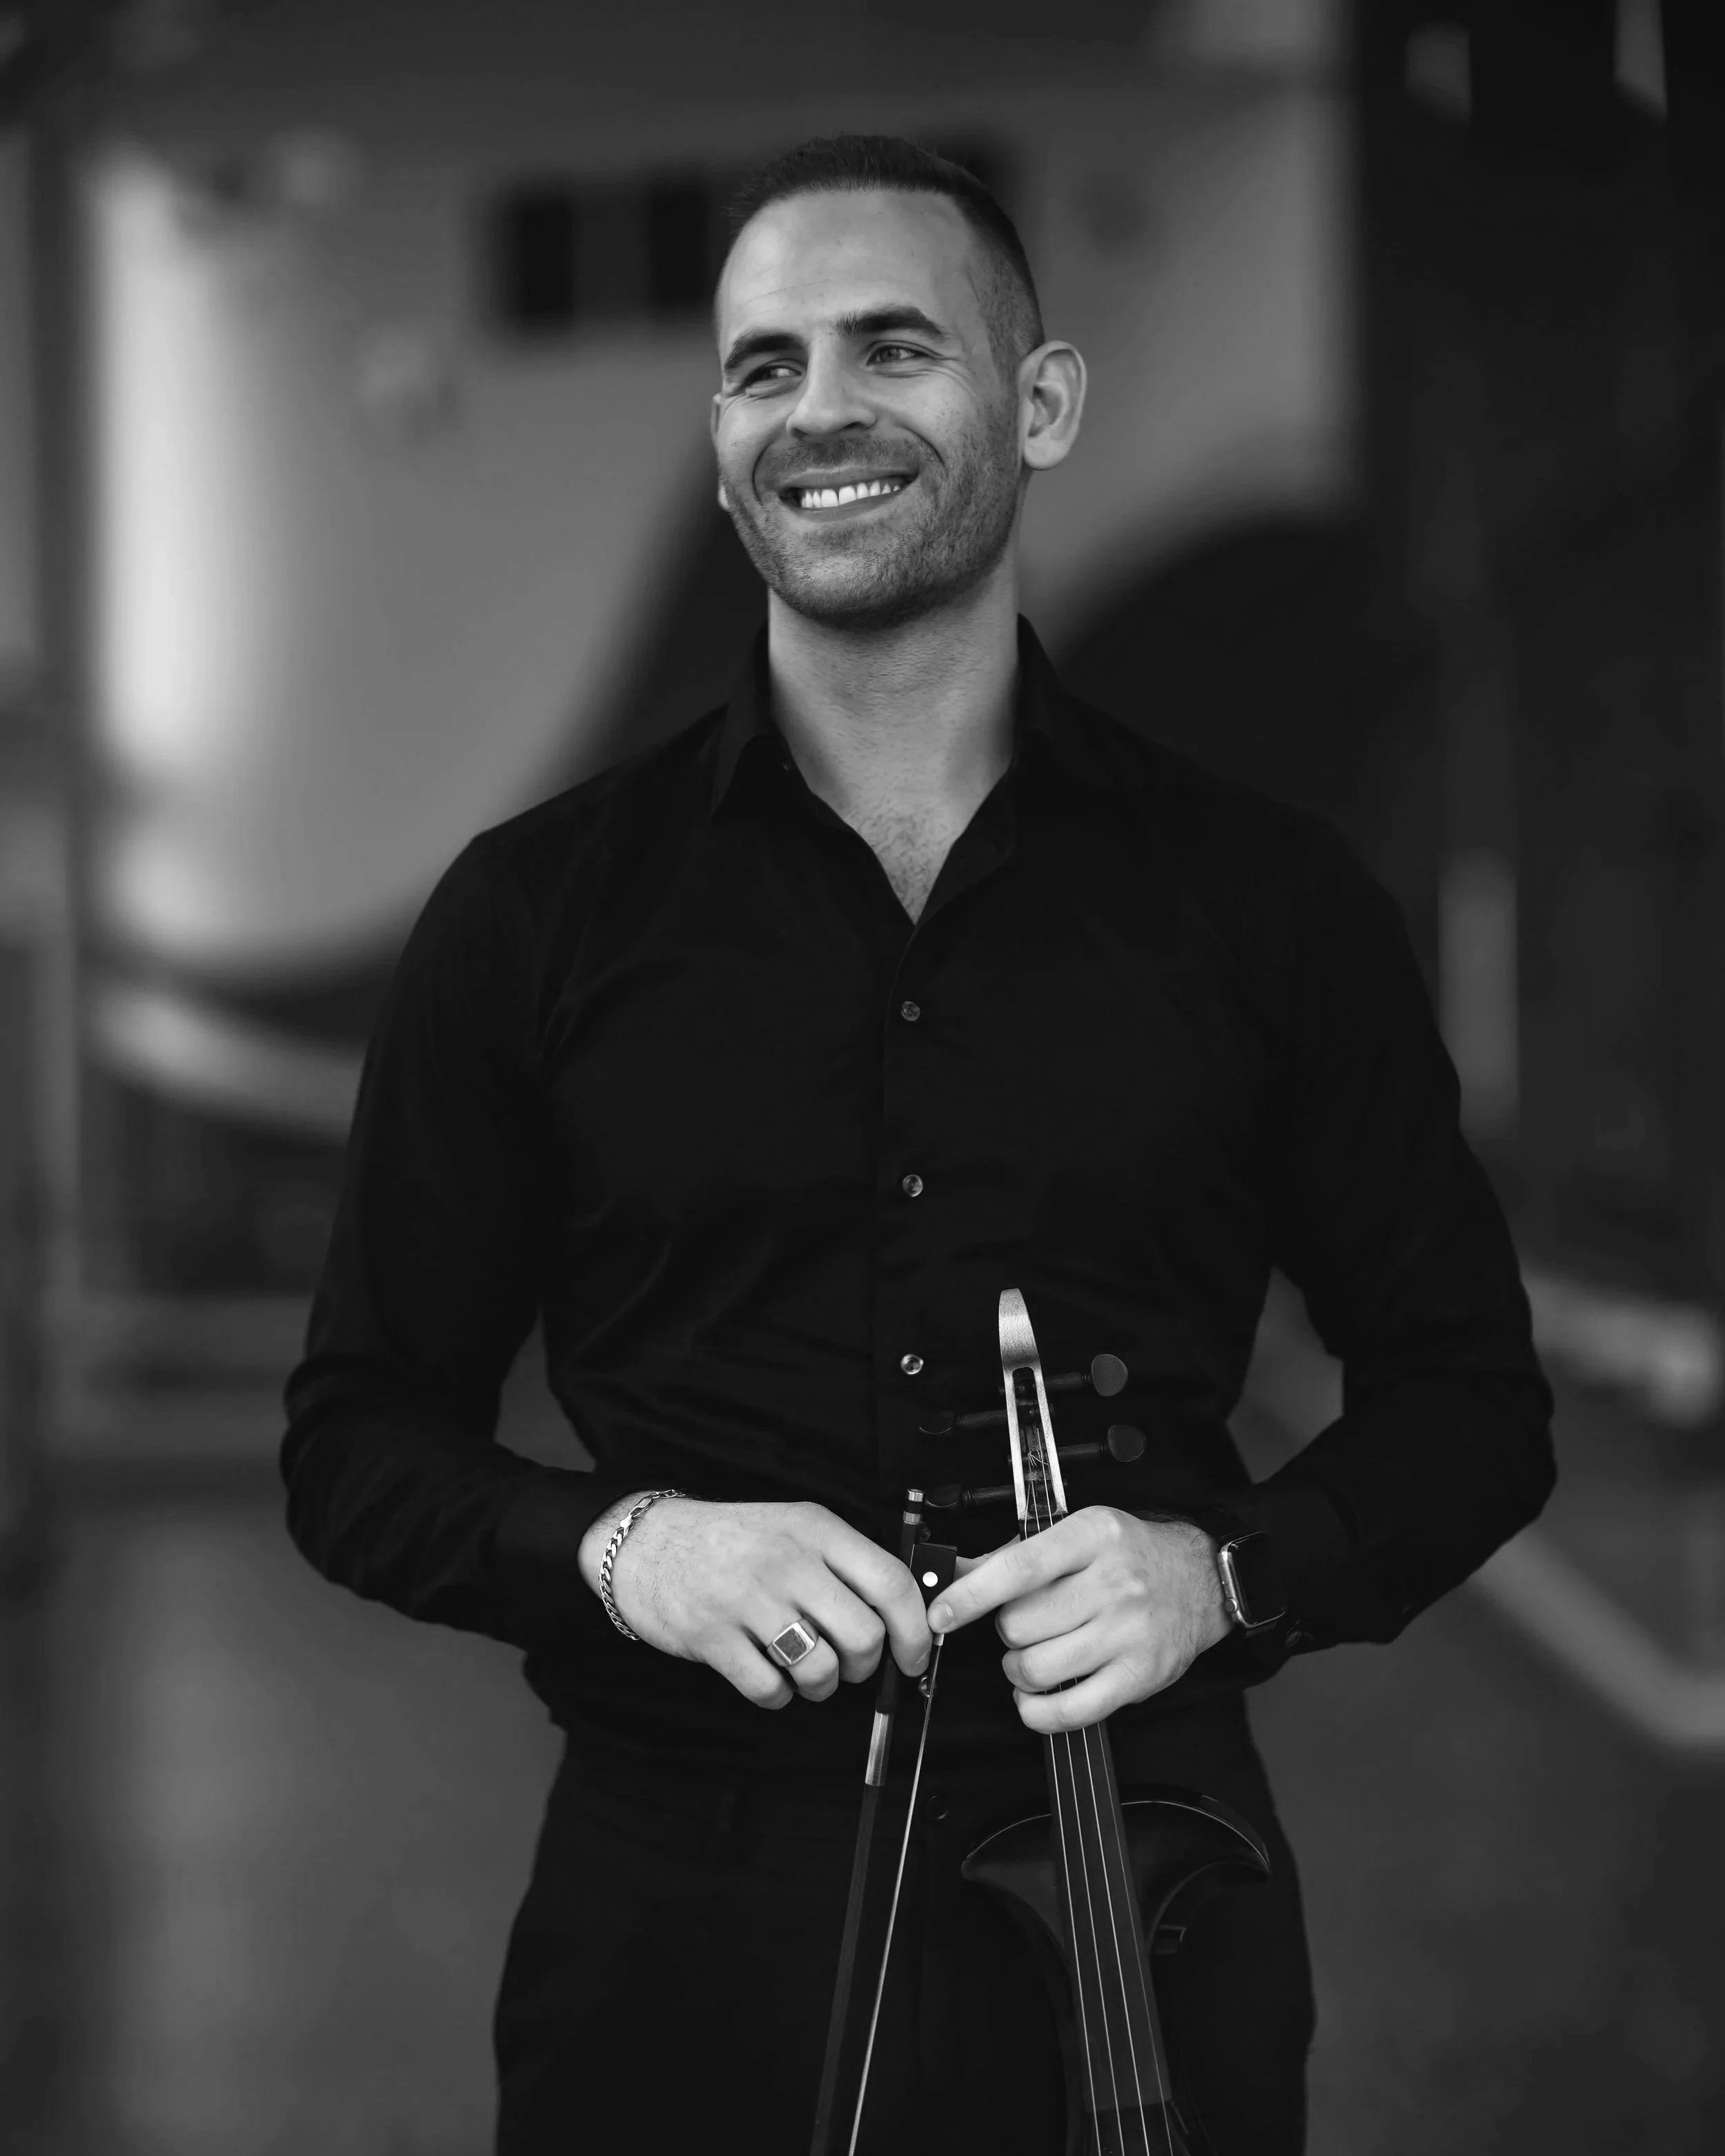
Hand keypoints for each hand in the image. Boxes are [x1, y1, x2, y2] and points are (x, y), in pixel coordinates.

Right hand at [577, 1496, 931, 1710]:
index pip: (891, 1583)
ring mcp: (747, 1599)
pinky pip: (770, 1691)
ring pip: (821, 1670)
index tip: (914, 1656)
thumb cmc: (732, 1543)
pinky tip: (766, 1673)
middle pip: (863, 1636)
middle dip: (865, 1667)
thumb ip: (846, 1564)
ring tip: (804, 1669)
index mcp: (815, 1529)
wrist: (646, 1543)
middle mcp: (786, 1560)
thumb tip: (907, 1617)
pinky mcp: (712, 1637)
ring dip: (821, 1685)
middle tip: (848, 1664)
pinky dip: (777, 1696)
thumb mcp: (794, 1528)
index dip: (915, 1631)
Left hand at [925, 1507, 1232, 1733]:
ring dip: (1018, 1669)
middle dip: (1007, 1630)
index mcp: (1092, 1537)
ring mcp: (1129, 1633)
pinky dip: (1037, 1711)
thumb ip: (1015, 1555)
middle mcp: (1113, 1583)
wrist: (1200, 1580)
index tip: (941, 1613)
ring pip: (1036, 1668)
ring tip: (1034, 1654)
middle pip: (1020, 1624)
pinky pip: (1069, 1710)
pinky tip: (1035, 1696)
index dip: (972, 1595)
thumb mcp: (1075, 1533)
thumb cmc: (1129, 1556)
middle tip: (1024, 1624)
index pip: (1020, 1568)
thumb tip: (957, 1574)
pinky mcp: (1139, 1677)